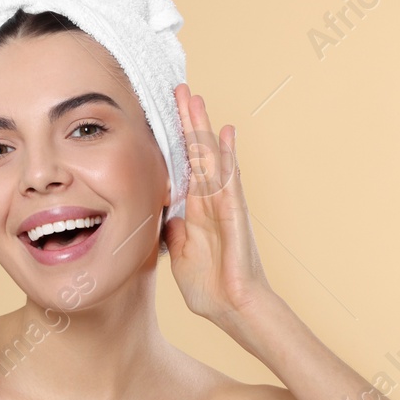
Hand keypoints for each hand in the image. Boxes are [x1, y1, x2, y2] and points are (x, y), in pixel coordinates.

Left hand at [165, 83, 273, 327]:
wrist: (234, 310)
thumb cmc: (211, 289)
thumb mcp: (180, 256)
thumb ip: (175, 233)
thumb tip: (166, 215)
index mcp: (197, 211)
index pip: (184, 167)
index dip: (175, 141)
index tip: (165, 114)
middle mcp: (212, 202)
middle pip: (198, 153)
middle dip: (188, 122)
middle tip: (179, 89)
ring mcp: (225, 206)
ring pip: (212, 159)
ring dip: (203, 129)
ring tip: (197, 99)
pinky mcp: (234, 216)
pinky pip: (229, 180)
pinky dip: (227, 156)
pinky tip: (225, 134)